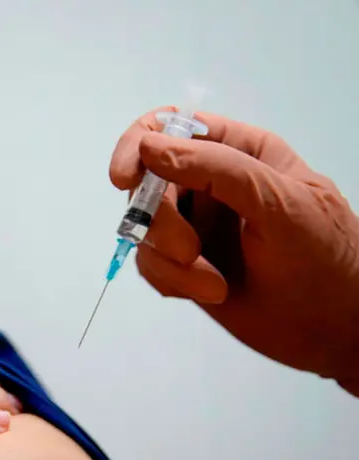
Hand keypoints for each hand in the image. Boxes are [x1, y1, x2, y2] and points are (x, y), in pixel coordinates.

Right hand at [110, 108, 358, 391]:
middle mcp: (211, 182)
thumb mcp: (279, 204)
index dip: (140, 144)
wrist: (336, 331)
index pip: (172, 126)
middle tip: (189, 252)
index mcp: (240, 151)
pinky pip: (149, 263)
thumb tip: (149, 147)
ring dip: (169, 259)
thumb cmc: (324, 260)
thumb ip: (217, 170)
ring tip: (212, 284)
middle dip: (159, 221)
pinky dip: (171, 281)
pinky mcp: (184, 265)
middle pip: (147, 182)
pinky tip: (211, 291)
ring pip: (143, 228)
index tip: (126, 178)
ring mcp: (195, 225)